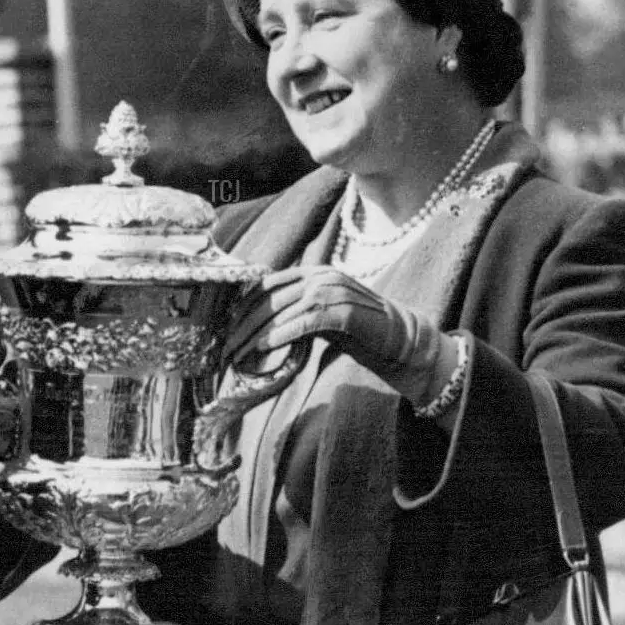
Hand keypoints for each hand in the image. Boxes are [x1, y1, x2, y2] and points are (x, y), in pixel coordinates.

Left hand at [225, 265, 443, 403]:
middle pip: (270, 298)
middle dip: (243, 324)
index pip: (267, 284)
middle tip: (224, 347)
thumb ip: (296, 311)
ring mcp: (333, 290)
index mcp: (314, 272)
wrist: (399, 338)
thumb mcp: (321, 315)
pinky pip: (303, 323)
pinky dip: (281, 336)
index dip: (242, 307)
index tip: (226, 328)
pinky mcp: (343, 311)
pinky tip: (263, 349)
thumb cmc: (359, 331)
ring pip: (283, 311)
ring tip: (238, 353)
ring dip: (256, 334)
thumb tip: (260, 326)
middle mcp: (321, 275)